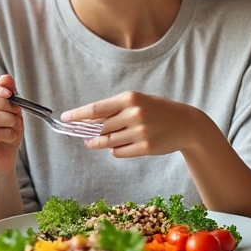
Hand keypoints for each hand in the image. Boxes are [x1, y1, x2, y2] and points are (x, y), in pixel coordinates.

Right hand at [0, 74, 24, 176]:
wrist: (7, 157)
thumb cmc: (7, 131)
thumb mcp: (12, 110)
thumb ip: (8, 93)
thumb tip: (5, 77)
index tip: (10, 94)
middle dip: (4, 105)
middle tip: (15, 112)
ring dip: (9, 120)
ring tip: (14, 126)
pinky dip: (9, 134)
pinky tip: (11, 137)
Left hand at [63, 91, 214, 158]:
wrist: (186, 124)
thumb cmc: (158, 110)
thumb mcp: (138, 102)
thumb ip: (116, 110)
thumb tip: (89, 122)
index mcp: (130, 98)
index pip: (96, 109)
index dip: (77, 115)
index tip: (65, 118)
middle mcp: (134, 114)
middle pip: (100, 128)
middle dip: (88, 133)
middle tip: (82, 136)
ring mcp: (140, 132)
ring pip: (108, 142)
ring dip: (98, 144)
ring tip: (93, 143)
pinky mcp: (146, 147)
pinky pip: (120, 152)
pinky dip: (115, 150)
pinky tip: (118, 146)